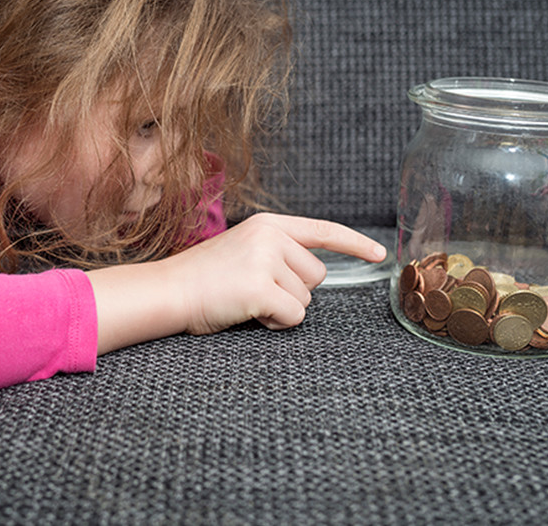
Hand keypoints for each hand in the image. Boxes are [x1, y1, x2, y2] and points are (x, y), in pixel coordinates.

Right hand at [88, 213, 386, 353]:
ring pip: (306, 299)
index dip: (354, 243)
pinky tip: (248, 313)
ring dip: (282, 308)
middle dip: (294, 290)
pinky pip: (293, 316)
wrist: (167, 291)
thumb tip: (313, 273)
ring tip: (246, 299)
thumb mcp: (245, 251)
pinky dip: (275, 323)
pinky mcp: (260, 286)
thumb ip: (278, 253)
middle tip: (254, 289)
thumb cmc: (206, 279)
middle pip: (317, 274)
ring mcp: (265, 259)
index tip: (379, 253)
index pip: (322, 230)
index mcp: (269, 225)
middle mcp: (271, 236)